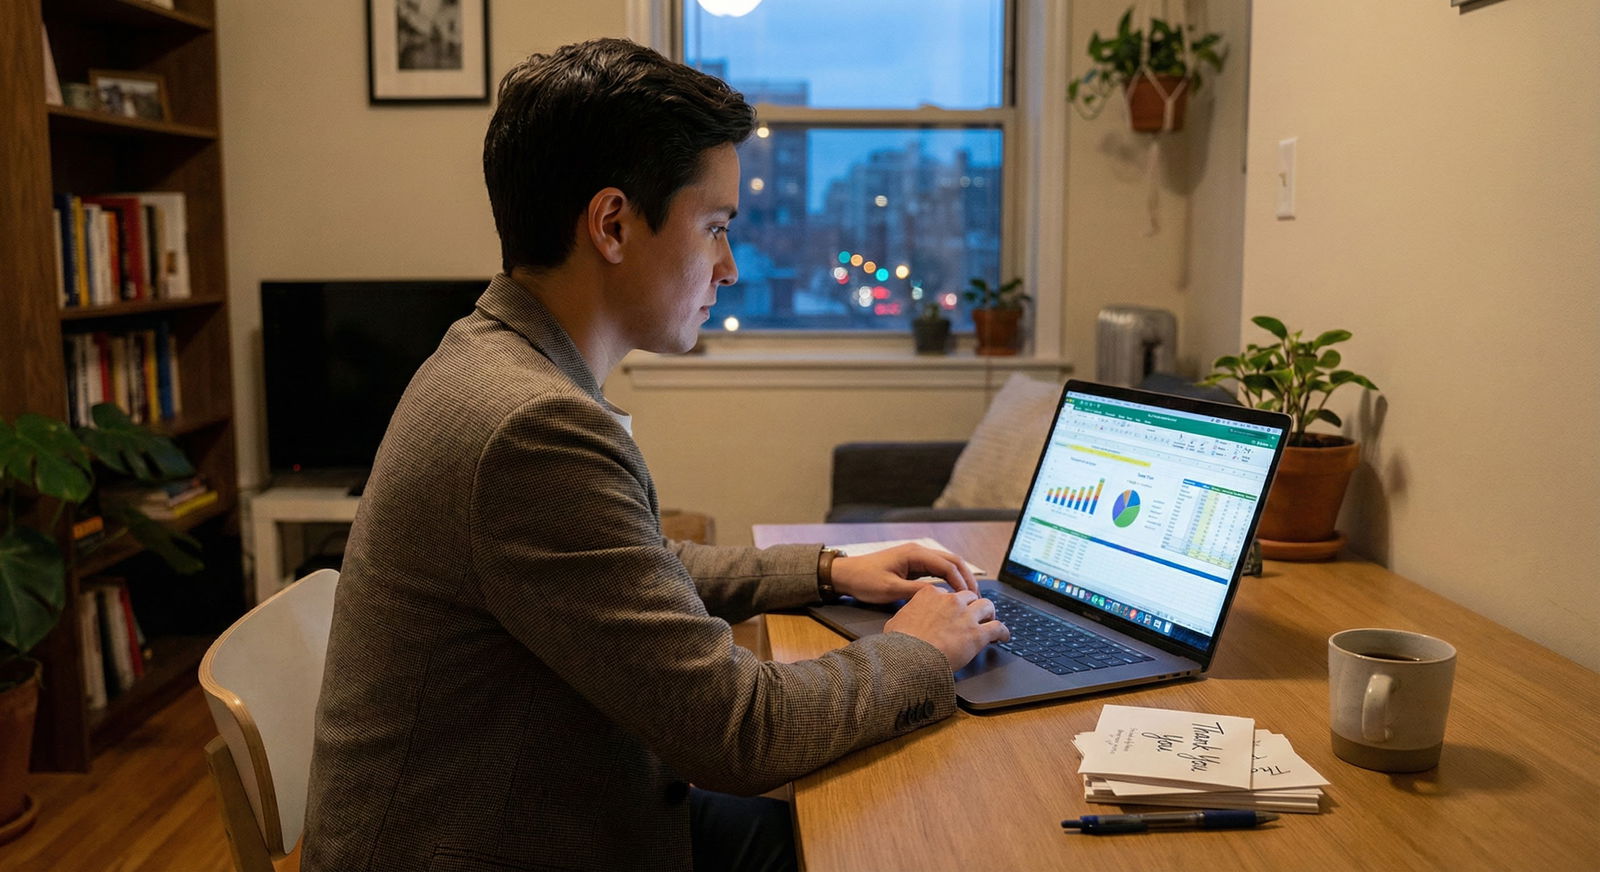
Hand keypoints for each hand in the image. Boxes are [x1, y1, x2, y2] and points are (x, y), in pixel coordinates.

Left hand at [829, 543, 978, 603]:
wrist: (846, 575)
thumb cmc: (865, 580)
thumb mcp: (890, 590)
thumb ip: (916, 592)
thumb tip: (941, 597)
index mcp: (914, 554)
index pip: (947, 565)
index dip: (961, 581)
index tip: (970, 598)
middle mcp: (918, 551)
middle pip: (952, 561)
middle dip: (967, 578)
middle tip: (978, 597)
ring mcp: (916, 557)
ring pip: (946, 564)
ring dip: (959, 578)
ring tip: (970, 597)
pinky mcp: (913, 565)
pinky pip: (937, 570)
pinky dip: (949, 579)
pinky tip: (954, 593)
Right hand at [884, 587, 1009, 671]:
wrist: (910, 659)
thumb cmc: (900, 644)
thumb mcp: (896, 622)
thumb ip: (906, 615)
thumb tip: (903, 621)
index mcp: (930, 594)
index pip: (946, 593)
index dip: (950, 603)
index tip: (952, 610)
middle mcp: (951, 601)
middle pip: (969, 596)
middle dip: (971, 605)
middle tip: (972, 615)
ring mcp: (966, 616)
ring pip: (986, 606)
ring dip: (989, 613)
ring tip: (990, 621)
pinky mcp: (977, 634)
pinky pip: (998, 627)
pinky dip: (1003, 632)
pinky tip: (1004, 637)